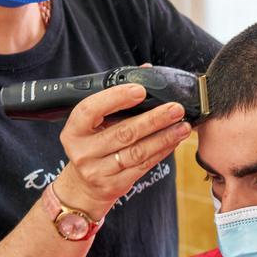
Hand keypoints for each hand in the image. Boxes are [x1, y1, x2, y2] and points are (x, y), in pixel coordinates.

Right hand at [54, 81, 192, 217]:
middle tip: (175, 108)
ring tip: (182, 126)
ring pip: (137, 151)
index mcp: (73, 130)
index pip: (91, 109)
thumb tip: (146, 70)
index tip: (141, 90)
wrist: (84, 186)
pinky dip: (162, 151)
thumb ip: (116, 99)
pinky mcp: (114, 185)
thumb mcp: (94, 123)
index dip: (116, 98)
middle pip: (123, 132)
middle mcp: (82, 151)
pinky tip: (174, 141)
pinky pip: (143, 166)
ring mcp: (97, 171)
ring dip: (164, 137)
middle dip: (154, 119)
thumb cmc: (93, 145)